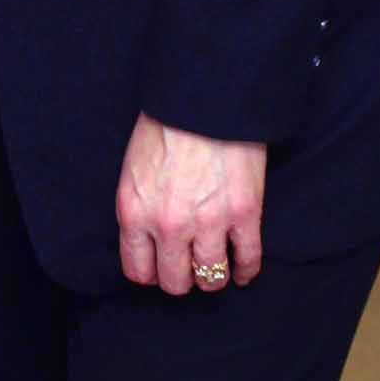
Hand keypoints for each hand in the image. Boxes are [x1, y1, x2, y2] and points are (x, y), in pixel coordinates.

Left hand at [115, 113, 265, 293]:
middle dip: (181, 279)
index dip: (151, 274)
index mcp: (134, 213)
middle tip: (188, 268)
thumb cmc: (165, 126)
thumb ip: (138, 208)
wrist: (203, 98)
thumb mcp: (133, 170)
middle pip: (175, 282)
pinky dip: (246, 271)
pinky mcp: (244, 215)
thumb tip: (147, 237)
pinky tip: (243, 271)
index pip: (138, 271)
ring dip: (212, 277)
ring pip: (210, 277)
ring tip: (215, 268)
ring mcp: (208, 223)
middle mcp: (168, 226)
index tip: (159, 269)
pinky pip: (247, 259)